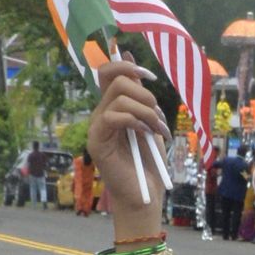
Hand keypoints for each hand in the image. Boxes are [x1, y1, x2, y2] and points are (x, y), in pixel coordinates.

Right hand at [85, 58, 170, 235]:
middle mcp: (101, 113)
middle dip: (144, 92)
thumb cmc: (148, 163)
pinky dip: (136, 121)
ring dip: (146, 110)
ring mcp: (97, 127)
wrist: (145, 196)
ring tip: (157, 130)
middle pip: (115, 78)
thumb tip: (130, 58)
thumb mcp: (150, 121)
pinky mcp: (97, 141)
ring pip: (119, 96)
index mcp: (112, 107)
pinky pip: (114, 116)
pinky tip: (146, 134)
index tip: (151, 79)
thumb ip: (141, 94)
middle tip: (157, 115)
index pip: (109, 72)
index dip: (128, 67)